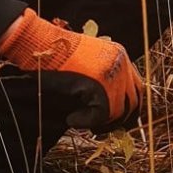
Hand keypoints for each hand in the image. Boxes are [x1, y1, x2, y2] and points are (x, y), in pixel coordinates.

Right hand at [0, 10, 142, 128]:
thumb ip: (101, 83)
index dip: (125, 109)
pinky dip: (87, 121)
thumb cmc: (53, 57)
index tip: (108, 120)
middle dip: (117, 119)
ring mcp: (112, 73)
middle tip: (98, 128)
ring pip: (119, 110)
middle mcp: (120, 63)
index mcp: (118, 55)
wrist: (36, 44)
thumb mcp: (85, 67)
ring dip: (102, 122)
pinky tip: (72, 119)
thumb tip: (110, 112)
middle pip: (133, 101)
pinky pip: (102, 114)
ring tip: (81, 121)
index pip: (136, 88)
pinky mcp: (99, 84)